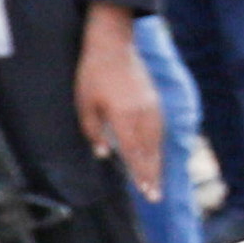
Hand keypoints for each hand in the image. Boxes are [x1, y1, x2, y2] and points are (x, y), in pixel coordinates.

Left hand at [75, 7, 162, 185]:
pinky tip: (155, 153)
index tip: (145, 191)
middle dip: (152, 175)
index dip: (140, 173)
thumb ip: (93, 130)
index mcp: (124, 116)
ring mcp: (152, 108)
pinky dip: (157, 145)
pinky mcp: (155, 101)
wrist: (113, 47)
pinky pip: (159, 129)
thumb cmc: (93, 74)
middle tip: (155, 196)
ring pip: (157, 142)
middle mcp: (143, 115)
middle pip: (150, 151)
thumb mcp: (84, 103)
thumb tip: (103, 154)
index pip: (134, 152)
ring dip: (156, 162)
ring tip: (156, 180)